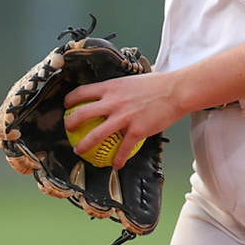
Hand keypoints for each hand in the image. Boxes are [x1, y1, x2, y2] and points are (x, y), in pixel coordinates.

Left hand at [64, 72, 190, 168]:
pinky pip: (122, 149)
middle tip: (68, 129)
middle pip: (82, 114)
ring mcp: (123, 117)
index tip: (67, 105)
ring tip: (79, 151)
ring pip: (96, 135)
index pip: (82, 92)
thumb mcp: (133, 79)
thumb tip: (116, 90)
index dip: (70, 99)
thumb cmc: (158, 84)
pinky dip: (117, 159)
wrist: (176, 91)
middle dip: (70, 123)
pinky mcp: (136, 130)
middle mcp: (113, 102)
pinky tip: (116, 165)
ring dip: (84, 145)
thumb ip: (121, 87)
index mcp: (111, 87)